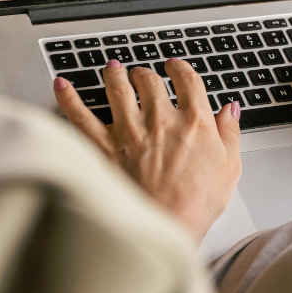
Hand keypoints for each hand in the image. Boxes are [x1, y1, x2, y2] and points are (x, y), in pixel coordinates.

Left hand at [53, 59, 241, 239]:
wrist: (164, 226)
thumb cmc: (196, 205)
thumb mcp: (228, 168)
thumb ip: (229, 133)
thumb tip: (230, 110)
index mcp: (194, 122)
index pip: (188, 80)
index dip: (181, 68)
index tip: (176, 66)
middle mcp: (160, 119)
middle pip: (150, 81)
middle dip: (146, 73)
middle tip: (142, 73)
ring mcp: (129, 131)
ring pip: (117, 89)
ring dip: (115, 75)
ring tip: (113, 69)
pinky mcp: (103, 147)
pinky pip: (80, 115)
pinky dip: (68, 97)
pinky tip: (62, 84)